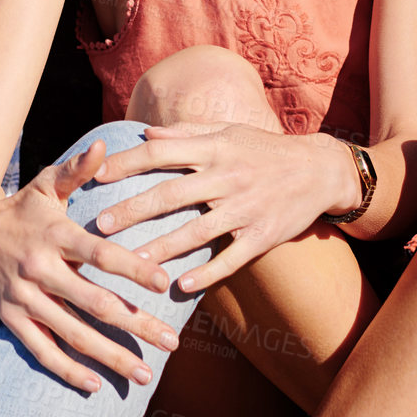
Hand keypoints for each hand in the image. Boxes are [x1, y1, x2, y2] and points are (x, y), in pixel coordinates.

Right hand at [0, 140, 178, 392]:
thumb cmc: (22, 208)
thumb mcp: (47, 185)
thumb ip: (78, 170)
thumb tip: (105, 144)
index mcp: (54, 236)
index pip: (99, 254)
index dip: (133, 268)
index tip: (165, 283)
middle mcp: (39, 268)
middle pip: (94, 302)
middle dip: (136, 324)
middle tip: (171, 342)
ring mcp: (23, 297)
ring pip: (72, 333)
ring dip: (111, 356)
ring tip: (144, 373)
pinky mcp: (11, 318)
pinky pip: (42, 350)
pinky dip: (68, 370)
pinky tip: (95, 386)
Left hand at [91, 123, 351, 293]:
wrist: (321, 169)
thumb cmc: (264, 148)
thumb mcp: (227, 130)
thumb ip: (186, 132)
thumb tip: (145, 132)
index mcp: (213, 148)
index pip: (160, 153)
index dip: (126, 164)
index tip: (96, 176)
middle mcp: (226, 177)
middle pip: (170, 195)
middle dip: (133, 211)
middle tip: (101, 227)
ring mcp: (246, 208)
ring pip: (197, 232)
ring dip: (162, 248)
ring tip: (132, 263)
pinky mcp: (264, 235)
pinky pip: (231, 258)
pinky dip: (207, 273)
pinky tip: (181, 286)